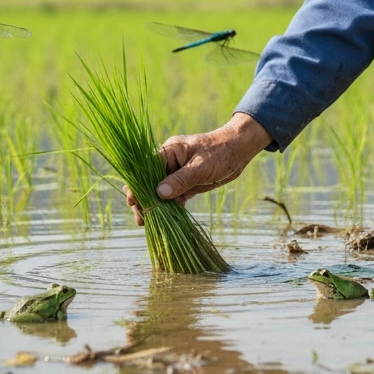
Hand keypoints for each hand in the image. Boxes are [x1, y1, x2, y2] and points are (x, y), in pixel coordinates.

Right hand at [124, 112, 270, 224]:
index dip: (137, 185)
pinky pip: (174, 196)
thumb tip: (159, 193)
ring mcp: (179, 173)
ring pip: (162, 191)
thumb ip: (181, 180)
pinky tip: (165, 219)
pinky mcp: (188, 182)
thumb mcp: (201, 167)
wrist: (240, 150)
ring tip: (147, 223)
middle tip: (141, 219)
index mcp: (169, 151)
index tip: (132, 202)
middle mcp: (171, 161)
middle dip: (144, 199)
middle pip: (151, 182)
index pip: (146, 169)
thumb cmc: (221, 152)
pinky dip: (169, 206)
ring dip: (156, 206)